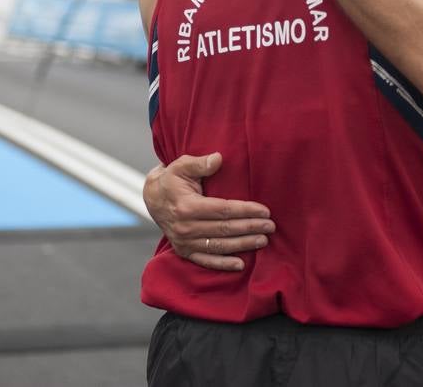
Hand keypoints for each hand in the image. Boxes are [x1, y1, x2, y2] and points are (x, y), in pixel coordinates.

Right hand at [143, 153, 274, 271]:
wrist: (152, 197)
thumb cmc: (172, 179)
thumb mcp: (182, 165)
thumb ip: (201, 163)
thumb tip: (218, 158)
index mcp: (187, 206)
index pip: (224, 210)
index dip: (246, 210)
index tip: (265, 210)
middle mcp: (185, 227)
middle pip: (225, 229)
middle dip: (250, 228)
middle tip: (271, 226)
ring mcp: (184, 242)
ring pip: (219, 246)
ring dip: (243, 245)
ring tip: (263, 241)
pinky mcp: (184, 251)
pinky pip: (205, 261)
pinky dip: (223, 264)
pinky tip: (240, 264)